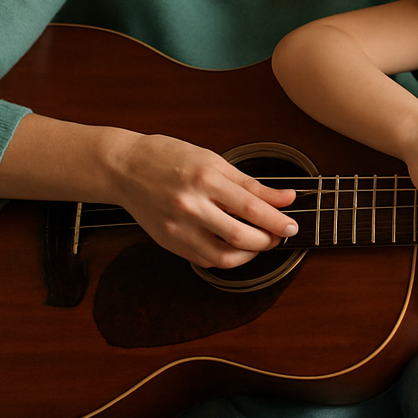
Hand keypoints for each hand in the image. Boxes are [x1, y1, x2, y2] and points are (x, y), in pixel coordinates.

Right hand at [111, 133, 297, 267]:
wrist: (124, 168)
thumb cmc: (169, 158)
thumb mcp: (214, 161)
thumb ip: (251, 184)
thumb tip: (285, 198)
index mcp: (205, 179)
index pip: (252, 208)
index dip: (278, 220)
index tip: (293, 225)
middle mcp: (190, 205)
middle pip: (240, 236)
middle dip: (268, 240)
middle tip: (280, 235)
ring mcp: (177, 227)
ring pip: (223, 257)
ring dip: (249, 254)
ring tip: (259, 242)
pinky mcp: (168, 242)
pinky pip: (204, 260)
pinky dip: (226, 257)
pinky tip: (235, 246)